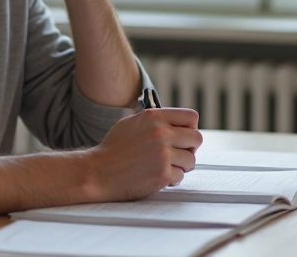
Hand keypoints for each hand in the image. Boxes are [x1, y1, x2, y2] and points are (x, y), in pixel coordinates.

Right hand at [84, 108, 201, 201]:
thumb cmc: (114, 149)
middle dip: (190, 148)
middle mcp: (160, 133)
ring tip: (165, 166)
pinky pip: (180, 176)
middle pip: (197, 138)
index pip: (191, 117)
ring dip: (181, 166)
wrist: (99, 172)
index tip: (183, 137)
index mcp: (154, 117)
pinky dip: (171, 179)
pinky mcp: (162, 174)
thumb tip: (178, 124)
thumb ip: (155, 120)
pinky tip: (157, 175)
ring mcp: (162, 154)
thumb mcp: (132, 123)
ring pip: (191, 160)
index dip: (190, 128)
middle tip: (179, 154)